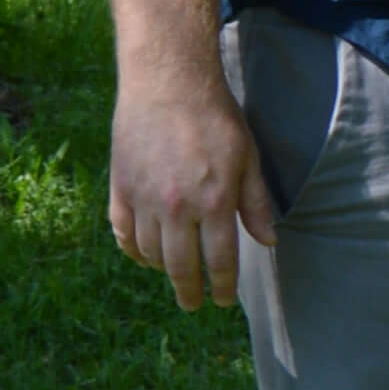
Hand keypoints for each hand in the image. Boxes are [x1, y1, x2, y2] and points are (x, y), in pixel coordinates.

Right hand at [108, 69, 275, 309]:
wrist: (167, 85)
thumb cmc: (217, 119)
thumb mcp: (248, 157)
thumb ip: (256, 203)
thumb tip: (268, 241)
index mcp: (215, 200)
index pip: (220, 259)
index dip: (223, 285)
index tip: (224, 301)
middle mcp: (177, 207)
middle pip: (181, 266)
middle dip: (190, 291)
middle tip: (195, 304)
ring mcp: (144, 200)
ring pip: (150, 254)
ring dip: (164, 270)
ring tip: (177, 274)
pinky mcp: (120, 191)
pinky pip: (123, 235)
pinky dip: (134, 251)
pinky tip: (145, 255)